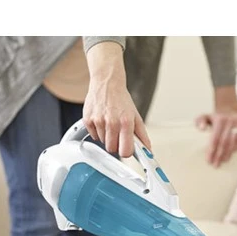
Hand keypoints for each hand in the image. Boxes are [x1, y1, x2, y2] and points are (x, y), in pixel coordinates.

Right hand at [82, 42, 150, 156]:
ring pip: (103, 142)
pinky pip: (94, 136)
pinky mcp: (88, 120)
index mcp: (126, 122)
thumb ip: (142, 135)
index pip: (125, 151)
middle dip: (115, 144)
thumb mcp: (136, 116)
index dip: (126, 152)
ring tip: (110, 124)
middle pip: (112, 149)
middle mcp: (112, 122)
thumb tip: (148, 150)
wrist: (107, 83)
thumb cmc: (121, 100)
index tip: (126, 149)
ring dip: (107, 137)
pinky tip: (102, 121)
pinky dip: (98, 132)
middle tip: (118, 134)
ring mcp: (99, 121)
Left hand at [195, 86, 236, 167]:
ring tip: (222, 161)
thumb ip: (199, 121)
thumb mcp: (204, 117)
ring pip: (234, 142)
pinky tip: (231, 154)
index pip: (215, 138)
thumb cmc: (214, 118)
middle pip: (224, 142)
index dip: (212, 151)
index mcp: (220, 119)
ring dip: (228, 154)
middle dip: (219, 155)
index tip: (208, 161)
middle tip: (215, 165)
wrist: (228, 109)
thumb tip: (202, 128)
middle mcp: (231, 120)